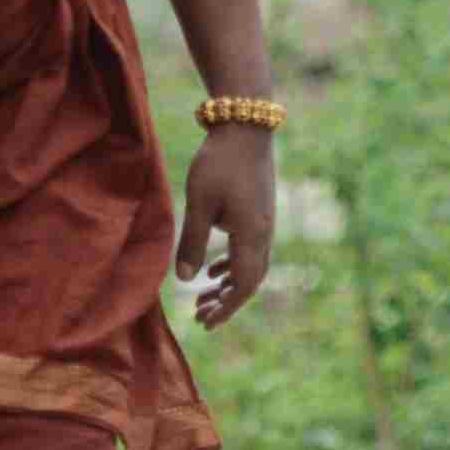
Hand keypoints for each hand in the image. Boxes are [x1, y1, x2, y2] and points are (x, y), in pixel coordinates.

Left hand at [173, 127, 274, 326]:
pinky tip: (213, 269)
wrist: (245, 126)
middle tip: (199, 316)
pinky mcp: (260, 213)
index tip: (205, 323)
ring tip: (202, 298)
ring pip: (250, 266)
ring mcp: (265, 223)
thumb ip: (193, 242)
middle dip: (226, 302)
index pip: (244, 285)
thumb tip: (185, 280)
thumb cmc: (219, 163)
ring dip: (227, 285)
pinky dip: (231, 266)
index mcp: (252, 235)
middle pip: (250, 280)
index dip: (226, 308)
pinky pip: (249, 250)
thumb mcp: (199, 203)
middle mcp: (264, 233)